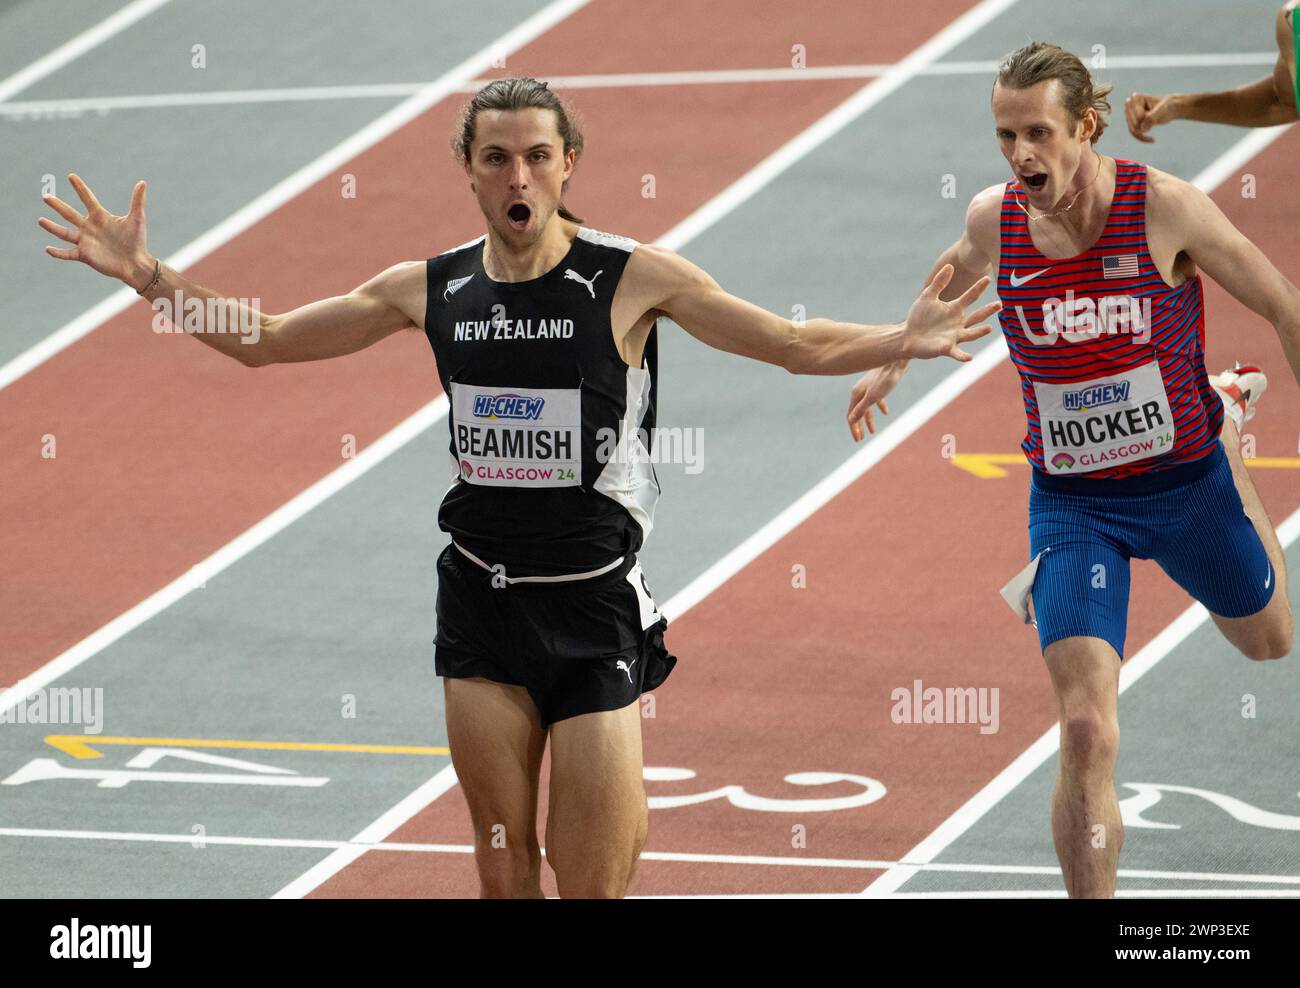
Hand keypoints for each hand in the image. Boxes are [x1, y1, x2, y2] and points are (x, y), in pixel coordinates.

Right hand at [40, 173, 153, 288]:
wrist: (136, 263)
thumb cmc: (137, 241)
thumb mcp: (137, 219)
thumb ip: (137, 200)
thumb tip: (143, 182)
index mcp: (100, 217)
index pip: (87, 198)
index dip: (80, 188)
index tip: (71, 176)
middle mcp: (89, 227)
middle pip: (69, 214)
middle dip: (57, 205)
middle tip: (46, 197)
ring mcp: (86, 241)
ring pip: (64, 233)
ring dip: (52, 227)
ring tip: (40, 220)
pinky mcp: (85, 255)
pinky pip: (68, 254)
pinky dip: (58, 252)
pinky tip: (47, 249)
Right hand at [847, 360, 906, 440]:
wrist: (897, 361)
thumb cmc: (886, 378)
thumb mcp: (873, 397)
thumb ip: (861, 409)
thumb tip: (850, 421)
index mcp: (856, 394)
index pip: (851, 416)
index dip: (854, 428)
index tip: (858, 440)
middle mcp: (860, 391)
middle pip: (857, 412)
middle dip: (859, 426)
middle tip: (861, 438)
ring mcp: (869, 387)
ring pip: (866, 407)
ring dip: (868, 419)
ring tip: (872, 430)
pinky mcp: (878, 384)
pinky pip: (875, 399)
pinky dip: (878, 407)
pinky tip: (885, 412)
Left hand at [900, 265, 998, 360]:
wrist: (908, 336)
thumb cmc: (919, 317)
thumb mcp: (927, 296)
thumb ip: (939, 282)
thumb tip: (950, 265)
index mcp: (954, 309)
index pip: (969, 297)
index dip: (978, 288)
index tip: (988, 278)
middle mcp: (958, 323)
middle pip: (976, 316)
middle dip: (988, 310)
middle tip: (1001, 304)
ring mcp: (953, 336)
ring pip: (971, 334)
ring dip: (979, 332)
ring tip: (989, 328)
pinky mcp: (946, 349)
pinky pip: (957, 353)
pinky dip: (963, 356)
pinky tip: (970, 357)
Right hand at [1125, 92, 1176, 142]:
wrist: (1171, 108)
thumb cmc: (1168, 105)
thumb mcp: (1162, 109)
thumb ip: (1152, 117)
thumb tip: (1141, 129)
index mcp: (1136, 98)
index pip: (1138, 115)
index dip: (1147, 119)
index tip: (1159, 113)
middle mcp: (1130, 106)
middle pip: (1133, 123)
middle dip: (1144, 127)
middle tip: (1156, 122)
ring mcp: (1131, 115)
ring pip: (1132, 129)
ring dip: (1142, 135)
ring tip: (1152, 138)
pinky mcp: (1134, 122)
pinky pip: (1134, 133)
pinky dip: (1142, 138)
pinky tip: (1152, 140)